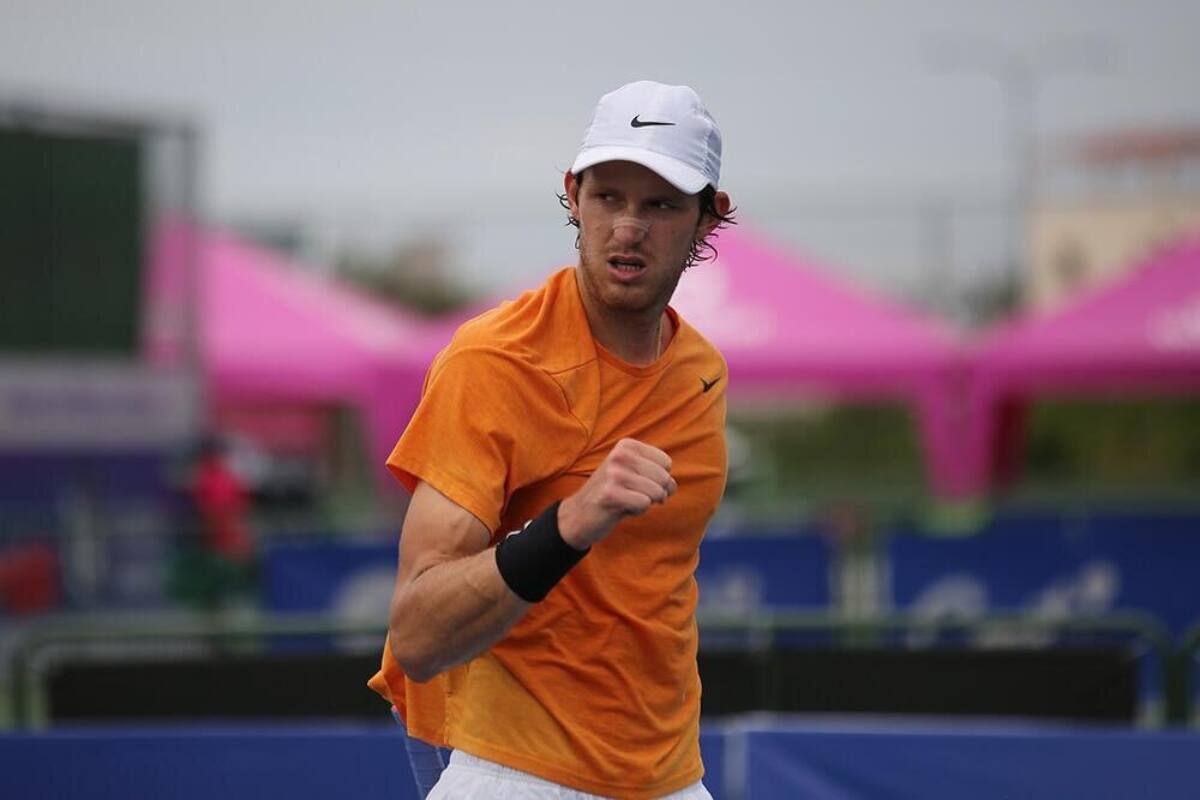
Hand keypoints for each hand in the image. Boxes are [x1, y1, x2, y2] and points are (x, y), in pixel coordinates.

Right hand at [557, 438, 676, 549]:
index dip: (658, 479)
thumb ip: (658, 474)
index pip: (666, 462)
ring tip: (625, 500)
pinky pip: (644, 504)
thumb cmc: (614, 494)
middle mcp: (620, 455)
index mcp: (626, 446)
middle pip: (664, 477)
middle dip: (655, 493)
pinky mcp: (610, 494)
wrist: (580, 514)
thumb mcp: (634, 474)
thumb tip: (671, 486)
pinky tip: (620, 508)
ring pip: (656, 492)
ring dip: (645, 503)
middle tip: (632, 495)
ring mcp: (614, 473)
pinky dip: (637, 511)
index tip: (638, 483)